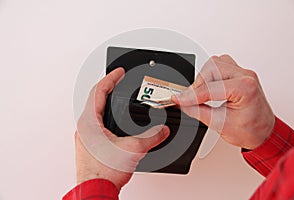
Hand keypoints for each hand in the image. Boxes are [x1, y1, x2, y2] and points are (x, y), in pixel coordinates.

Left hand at [75, 67, 169, 190]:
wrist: (95, 191)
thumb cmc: (103, 173)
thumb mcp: (133, 149)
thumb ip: (152, 136)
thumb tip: (162, 130)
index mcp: (90, 122)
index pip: (99, 91)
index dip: (111, 78)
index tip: (119, 71)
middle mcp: (85, 127)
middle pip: (95, 98)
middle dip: (108, 87)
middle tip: (118, 80)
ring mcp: (86, 136)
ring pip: (95, 111)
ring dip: (106, 101)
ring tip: (116, 95)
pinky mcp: (89, 145)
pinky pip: (97, 123)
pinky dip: (107, 116)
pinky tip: (115, 120)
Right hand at [172, 55, 274, 149]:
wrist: (264, 132)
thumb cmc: (251, 130)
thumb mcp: (220, 124)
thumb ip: (198, 111)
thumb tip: (183, 103)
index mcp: (245, 88)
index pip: (209, 88)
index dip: (190, 95)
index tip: (177, 99)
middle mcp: (245, 76)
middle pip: (211, 68)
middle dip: (197, 85)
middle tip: (190, 99)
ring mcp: (243, 72)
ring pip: (214, 63)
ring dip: (203, 78)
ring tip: (201, 94)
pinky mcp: (238, 73)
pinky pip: (220, 64)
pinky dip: (210, 74)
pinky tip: (209, 87)